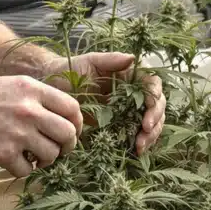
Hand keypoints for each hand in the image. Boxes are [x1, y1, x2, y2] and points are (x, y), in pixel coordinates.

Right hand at [0, 75, 83, 177]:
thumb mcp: (11, 85)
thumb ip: (36, 97)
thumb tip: (61, 117)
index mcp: (32, 89)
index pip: (72, 108)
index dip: (76, 124)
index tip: (71, 133)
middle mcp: (29, 110)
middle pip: (68, 134)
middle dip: (67, 147)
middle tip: (58, 151)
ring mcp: (17, 133)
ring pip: (51, 155)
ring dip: (46, 160)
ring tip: (33, 157)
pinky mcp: (3, 153)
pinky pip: (27, 170)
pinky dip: (22, 170)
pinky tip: (12, 162)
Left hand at [48, 51, 165, 155]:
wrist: (53, 86)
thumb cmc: (71, 69)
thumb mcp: (89, 61)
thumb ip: (111, 59)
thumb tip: (133, 58)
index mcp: (130, 76)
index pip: (152, 84)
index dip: (155, 96)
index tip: (149, 108)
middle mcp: (133, 93)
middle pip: (157, 106)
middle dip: (155, 120)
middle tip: (144, 131)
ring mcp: (127, 110)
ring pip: (151, 123)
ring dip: (150, 135)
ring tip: (139, 146)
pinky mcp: (118, 126)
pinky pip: (135, 134)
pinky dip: (140, 142)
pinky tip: (135, 151)